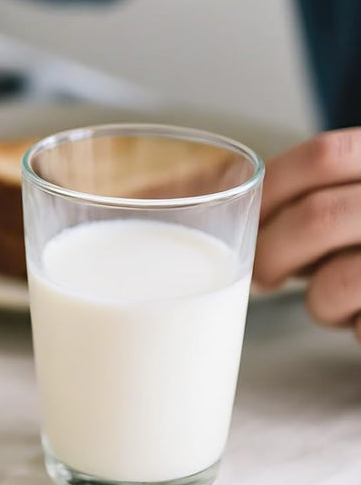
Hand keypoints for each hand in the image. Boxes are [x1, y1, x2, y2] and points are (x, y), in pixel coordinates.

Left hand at [254, 129, 360, 342]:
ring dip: (317, 300)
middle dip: (272, 254)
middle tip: (264, 278)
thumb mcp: (343, 199)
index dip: (270, 193)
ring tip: (329, 299)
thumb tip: (145, 194)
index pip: (323, 155)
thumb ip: (284, 194)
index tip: (244, 225)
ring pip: (340, 279)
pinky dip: (354, 329)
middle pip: (319, 217)